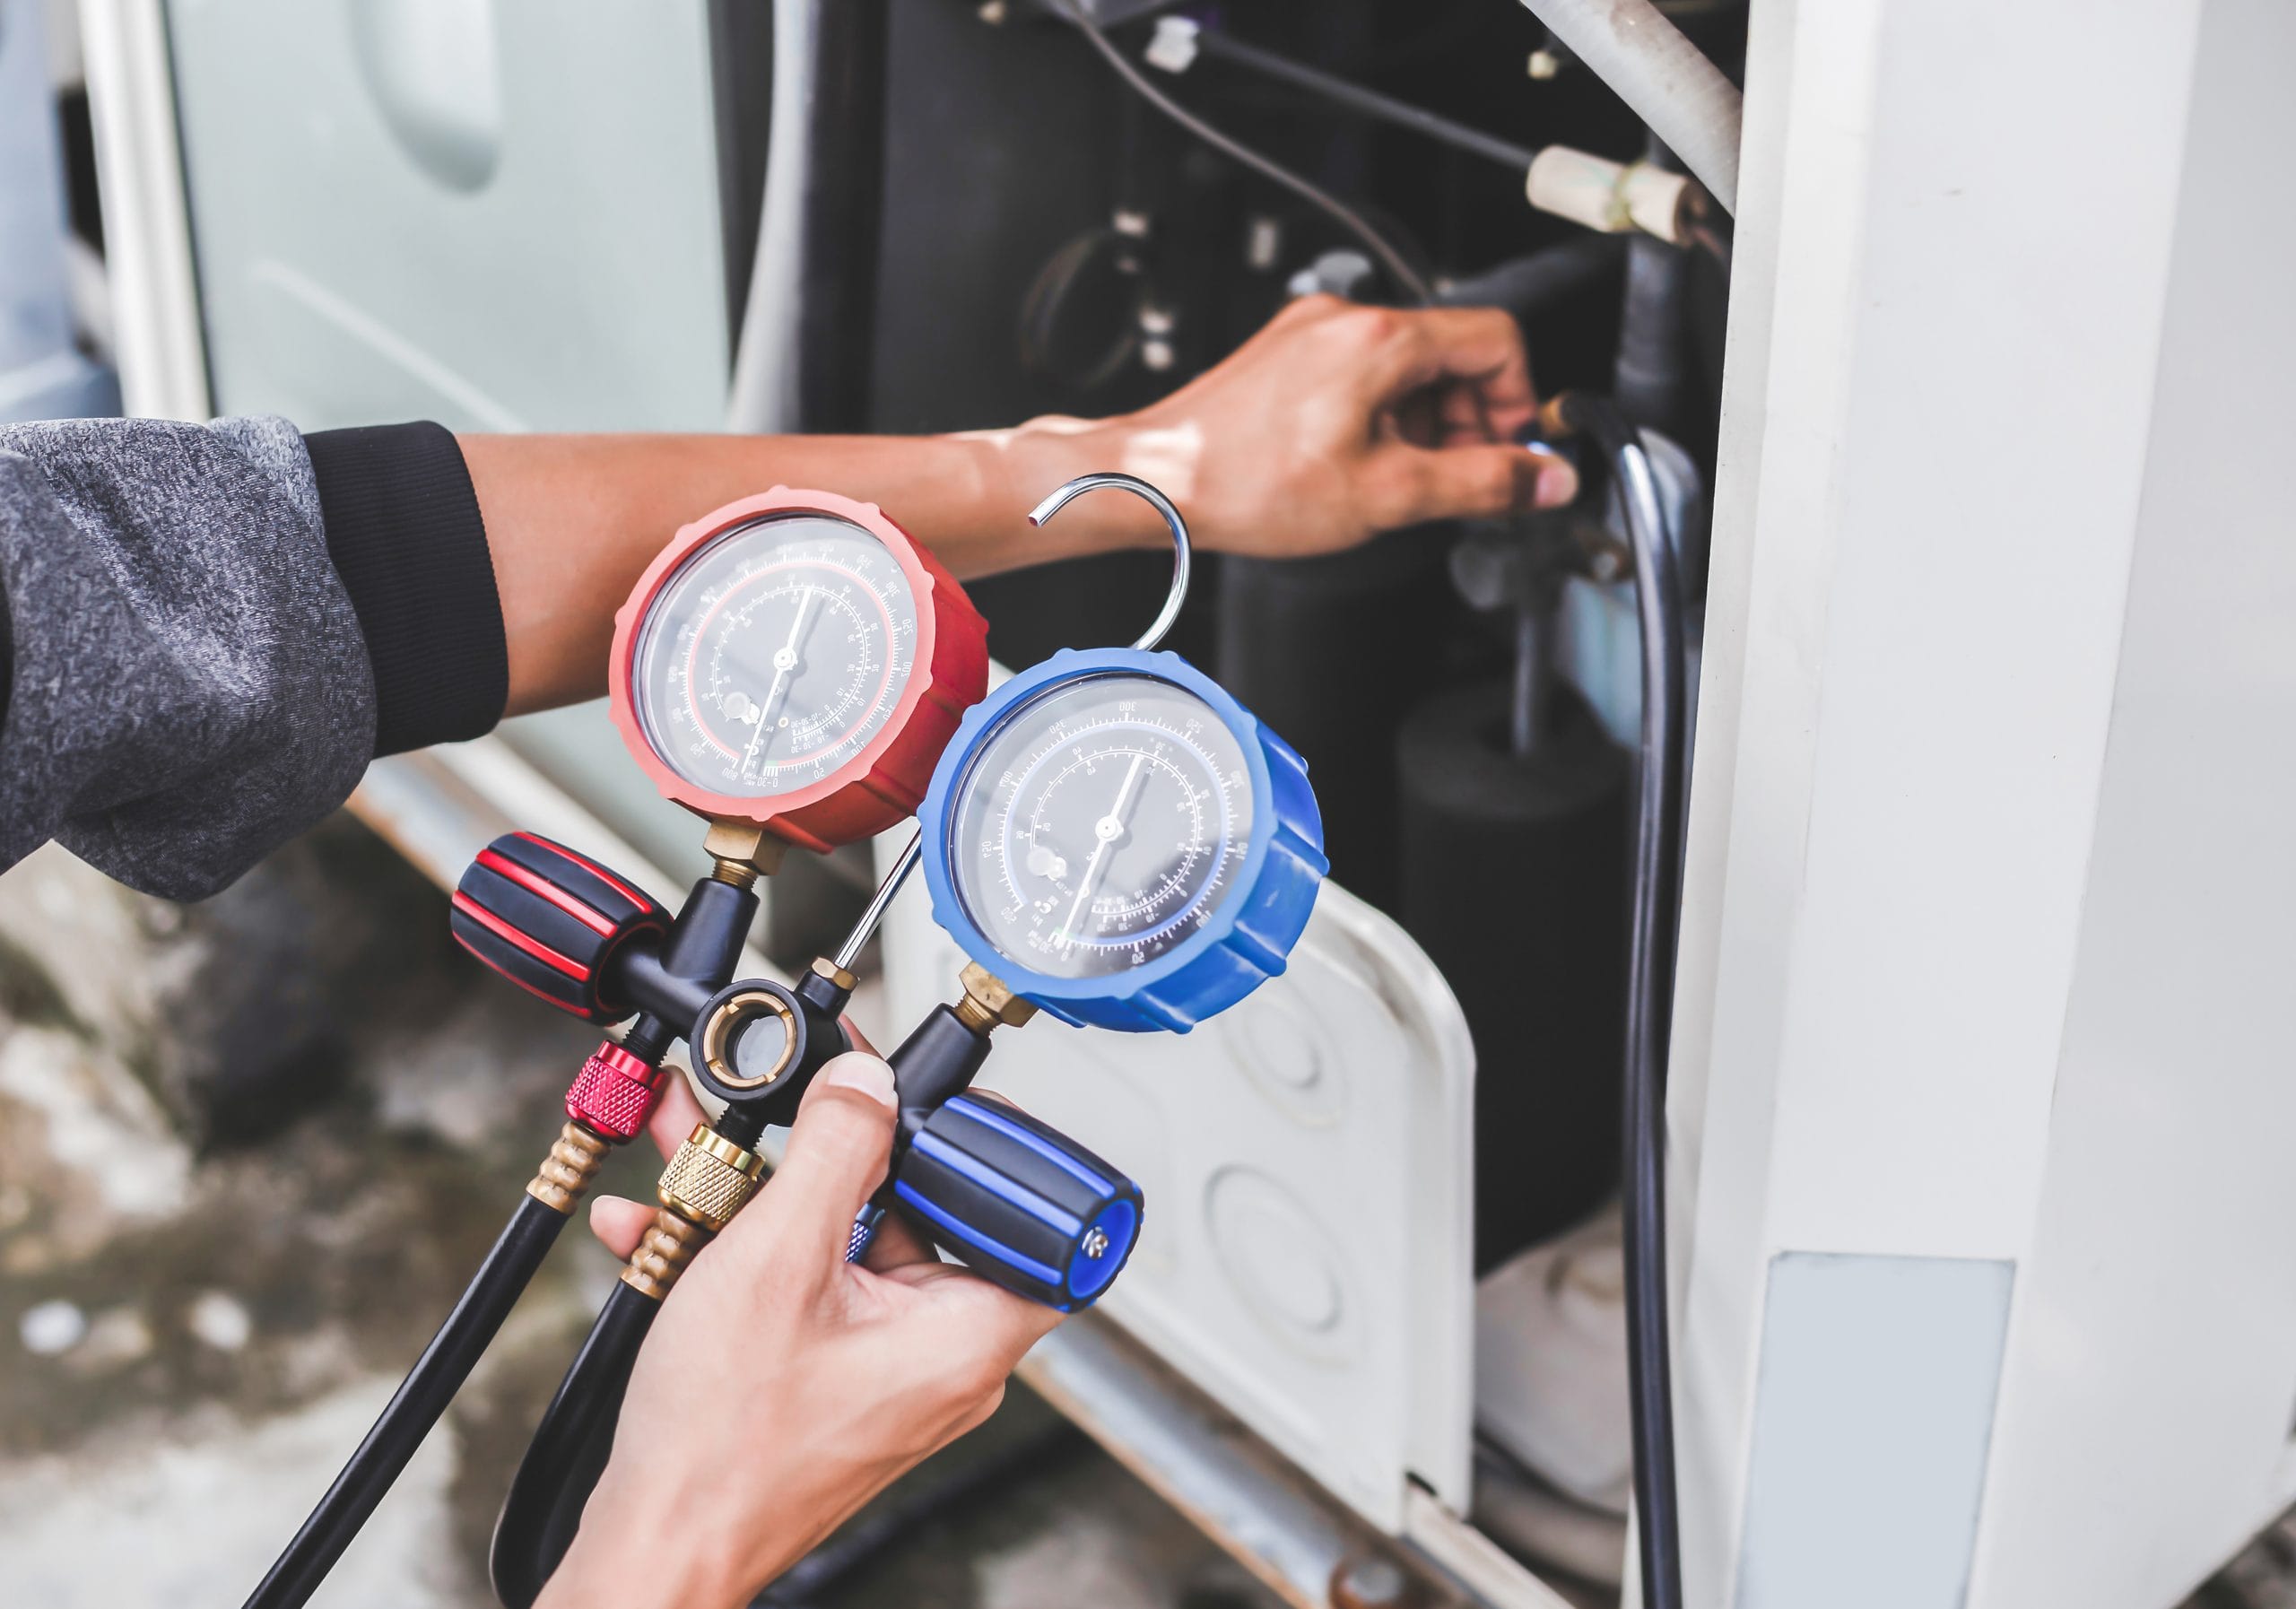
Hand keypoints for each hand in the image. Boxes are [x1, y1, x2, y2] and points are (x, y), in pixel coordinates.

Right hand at [538, 1044, 1063, 1608]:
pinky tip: (670, 1224)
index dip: (984, 1148)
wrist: (654, 1541)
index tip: (926, 1106)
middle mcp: (940, 1353)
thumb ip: (835, 1154)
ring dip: (766, 1194)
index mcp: (968, 1333)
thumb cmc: (723, 1449)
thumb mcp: (779, 1262)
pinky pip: (805, 1285)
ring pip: (843, 1242)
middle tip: (788, 1113)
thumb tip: (869, 1084)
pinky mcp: (830, 1374)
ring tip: (701, 1155)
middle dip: (831, 1155)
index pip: (1031, 1216)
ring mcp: (884, 1366)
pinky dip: (744, 1250)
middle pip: (918, 1212)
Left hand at [995, 294, 1577, 561]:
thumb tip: (1546, 479)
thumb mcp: (1386, 495)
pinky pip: (1362, 372)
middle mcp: (1345, 320)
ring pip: (1408, 365)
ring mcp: (1311, 332)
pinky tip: (1361, 464)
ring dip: (1427, 421)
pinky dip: (1382, 415)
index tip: (1509, 451)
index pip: (1498, 338)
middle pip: (1454, 352)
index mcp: (1380, 339)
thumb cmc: (1247, 484)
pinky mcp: (1287, 354)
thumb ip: (1480, 483)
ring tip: (1402, 478)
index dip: (1519, 400)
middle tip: (1459, 476)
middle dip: (1472, 418)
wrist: (1158, 481)